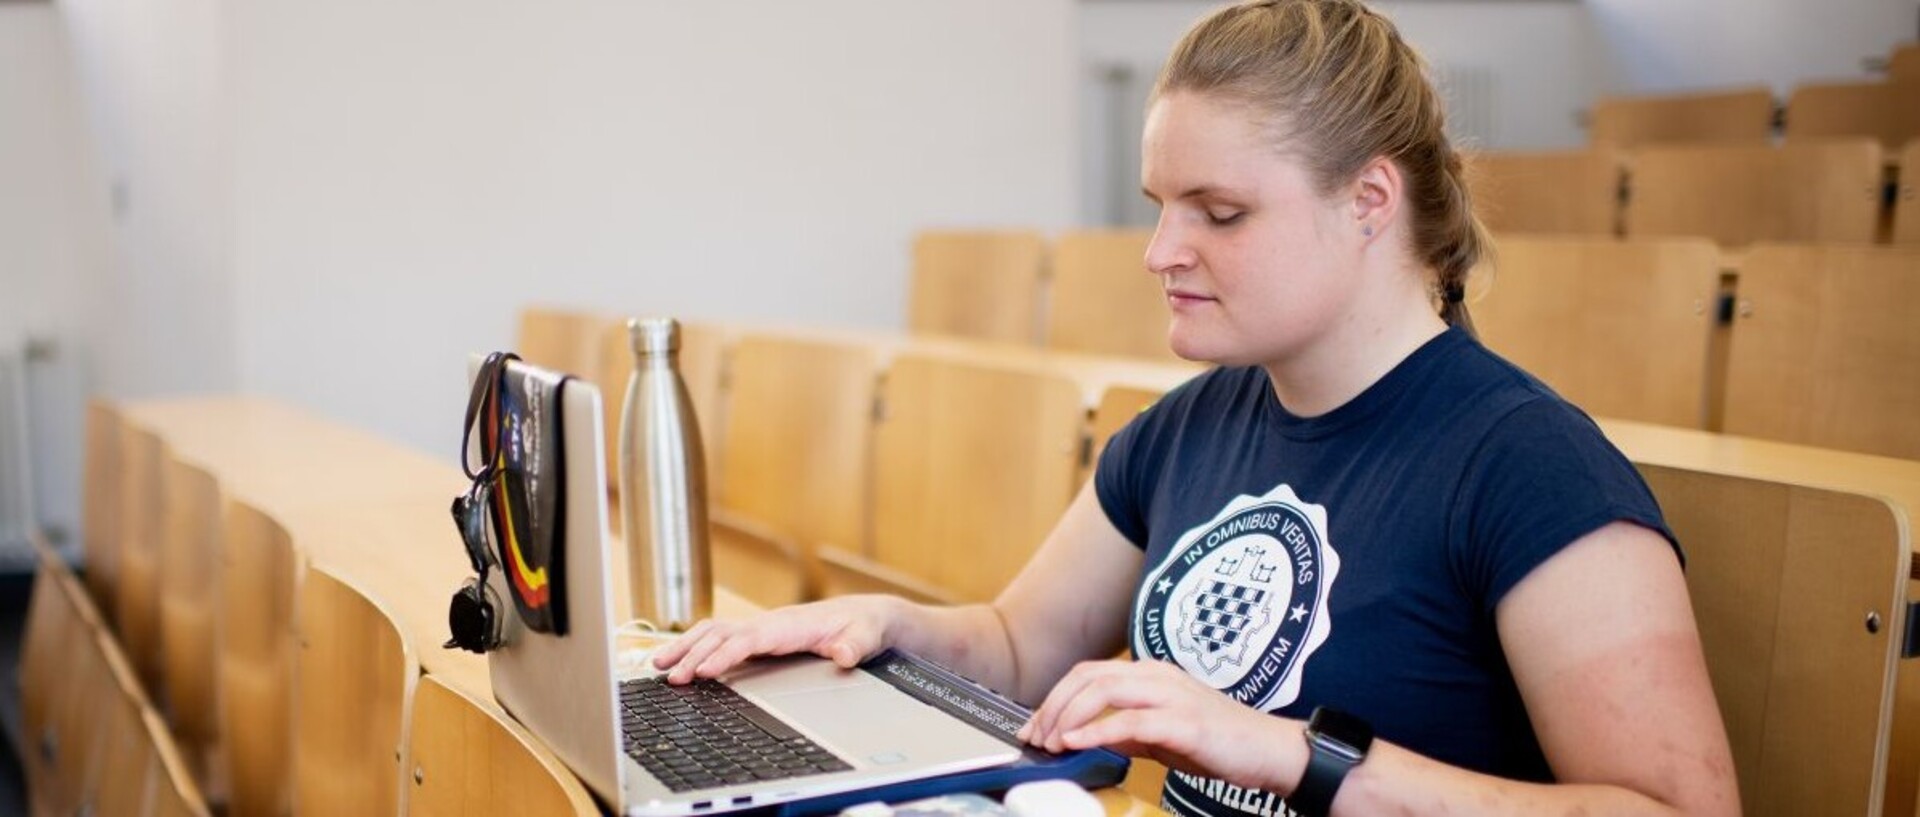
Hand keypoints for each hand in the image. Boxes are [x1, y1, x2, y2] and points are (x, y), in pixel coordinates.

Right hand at [649, 595, 900, 684]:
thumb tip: (844, 654)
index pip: (750, 638)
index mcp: (791, 625)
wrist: (868, 616)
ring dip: (686, 647)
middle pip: (722, 633)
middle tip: (670, 676)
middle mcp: (770, 623)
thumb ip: (855, 646)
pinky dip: (695, 647)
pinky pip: (720, 639)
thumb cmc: (864, 626)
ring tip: (658, 666)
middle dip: (694, 653)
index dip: (725, 653)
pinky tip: (678, 661)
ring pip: (714, 632)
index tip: (704, 670)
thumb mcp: (867, 637)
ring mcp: (762, 629)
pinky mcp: (759, 637)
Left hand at [1016, 658, 1305, 791]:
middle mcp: (1157, 676)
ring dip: (1067, 716)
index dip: (1055, 697)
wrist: (1271, 751)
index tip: (1035, 726)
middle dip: (1052, 706)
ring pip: (1103, 690)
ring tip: (1050, 741)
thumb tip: (1086, 738)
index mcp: (1151, 675)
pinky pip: (1129, 719)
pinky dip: (1096, 730)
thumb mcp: (1162, 735)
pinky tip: (1076, 743)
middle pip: (1088, 676)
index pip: (1089, 674)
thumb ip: (1126, 731)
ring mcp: (1171, 694)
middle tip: (1034, 736)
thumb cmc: (1220, 743)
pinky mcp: (1183, 720)